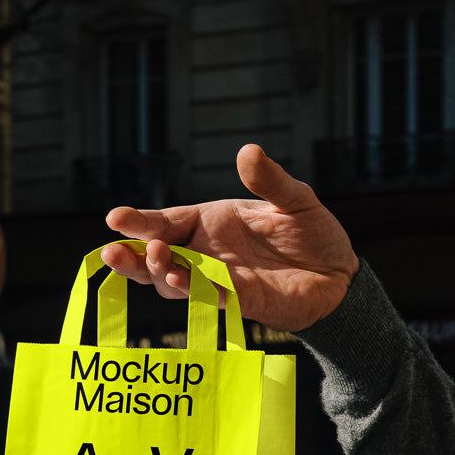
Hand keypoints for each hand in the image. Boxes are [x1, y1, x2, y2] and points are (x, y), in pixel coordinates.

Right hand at [100, 143, 357, 332]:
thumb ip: (270, 180)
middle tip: (115, 250)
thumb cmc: (312, 234)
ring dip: (158, 273)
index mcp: (211, 223)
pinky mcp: (239, 303)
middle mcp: (206, 253)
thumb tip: (248, 152)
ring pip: (173, 283)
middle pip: (157, 257)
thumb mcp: (294, 199)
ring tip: (154, 256)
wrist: (339, 274)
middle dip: (133, 255)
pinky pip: (209, 299)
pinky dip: (194, 291)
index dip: (139, 221)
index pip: (166, 221)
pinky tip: (182, 281)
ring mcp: (219, 280)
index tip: (115, 218)